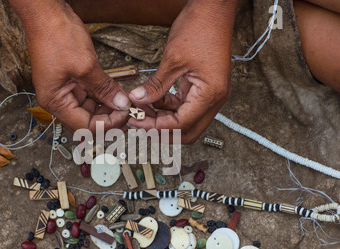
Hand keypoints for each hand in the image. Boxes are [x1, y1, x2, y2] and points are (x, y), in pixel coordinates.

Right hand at [10, 0, 130, 132]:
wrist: (46, 13)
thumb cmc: (55, 35)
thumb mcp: (86, 65)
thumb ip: (104, 88)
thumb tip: (120, 104)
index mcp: (55, 102)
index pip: (85, 126)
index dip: (107, 123)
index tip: (125, 113)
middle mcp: (58, 100)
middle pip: (87, 121)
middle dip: (109, 118)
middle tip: (128, 112)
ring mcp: (64, 91)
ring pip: (91, 109)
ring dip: (108, 108)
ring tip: (125, 102)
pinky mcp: (72, 81)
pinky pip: (90, 95)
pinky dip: (104, 96)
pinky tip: (117, 94)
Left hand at [128, 0, 238, 143]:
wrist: (214, 9)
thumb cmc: (201, 28)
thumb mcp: (173, 59)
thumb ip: (156, 85)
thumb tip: (139, 100)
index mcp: (210, 94)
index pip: (182, 124)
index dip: (157, 127)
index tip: (138, 123)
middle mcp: (215, 98)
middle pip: (188, 131)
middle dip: (164, 131)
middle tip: (142, 125)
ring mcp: (211, 94)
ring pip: (186, 120)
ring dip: (165, 119)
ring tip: (143, 110)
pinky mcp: (205, 88)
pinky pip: (186, 106)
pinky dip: (169, 107)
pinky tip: (154, 100)